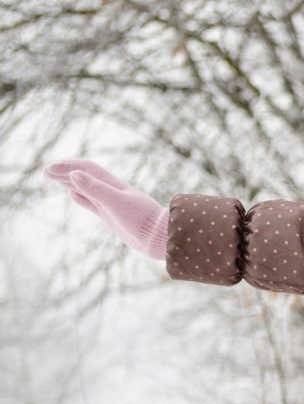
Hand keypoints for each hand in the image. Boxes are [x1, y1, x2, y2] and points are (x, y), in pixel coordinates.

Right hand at [43, 159, 168, 259]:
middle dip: (63, 172)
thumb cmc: (141, 220)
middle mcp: (111, 191)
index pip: (86, 169)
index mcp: (112, 184)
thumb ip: (95, 189)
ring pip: (85, 188)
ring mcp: (111, 203)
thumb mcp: (115, 202)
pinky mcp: (111, 215)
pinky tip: (73, 195)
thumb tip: (74, 174)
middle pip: (83, 176)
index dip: (67, 166)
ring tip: (52, 178)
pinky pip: (93, 203)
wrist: (159, 238)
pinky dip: (81, 197)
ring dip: (68, 182)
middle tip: (43, 172)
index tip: (48, 169)